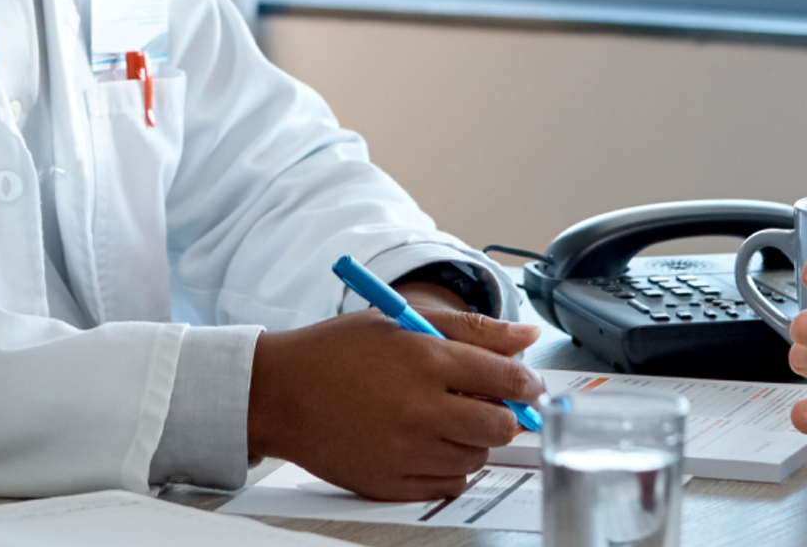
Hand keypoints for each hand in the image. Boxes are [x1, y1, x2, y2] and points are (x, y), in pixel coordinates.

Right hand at [251, 305, 544, 500]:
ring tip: (441, 417)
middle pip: (500, 426)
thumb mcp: (402, 321)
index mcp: (425, 360)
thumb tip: (528, 335)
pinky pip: (448, 484)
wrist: (278, 394)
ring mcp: (405, 452)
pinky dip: (448, 467)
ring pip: (476, 457)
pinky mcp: (391, 483)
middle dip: (503, 414)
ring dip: (472, 439)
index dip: (527, 383)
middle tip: (485, 402)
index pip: (508, 379)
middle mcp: (419, 410)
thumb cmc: (336, 352)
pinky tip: (426, 442)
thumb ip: (472, 329)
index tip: (526, 385)